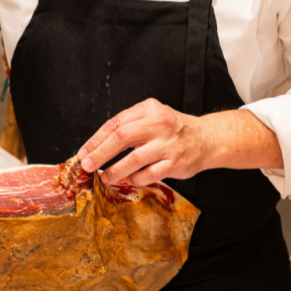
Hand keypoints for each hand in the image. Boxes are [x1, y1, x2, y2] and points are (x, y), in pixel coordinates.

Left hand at [76, 99, 211, 186]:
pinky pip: (149, 174)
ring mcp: (168, 144)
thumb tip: (98, 146)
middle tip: (87, 165)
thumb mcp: (152, 117)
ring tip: (105, 177)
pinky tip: (127, 180)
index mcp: (148, 109)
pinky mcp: (175, 162)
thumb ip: (130, 126)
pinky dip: (135, 179)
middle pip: (122, 137)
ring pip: (134, 158)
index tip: (84, 151)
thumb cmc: (174, 129)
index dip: (96, 139)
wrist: (207, 139)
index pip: (115, 123)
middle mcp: (158, 124)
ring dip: (116, 170)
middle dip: (101, 153)